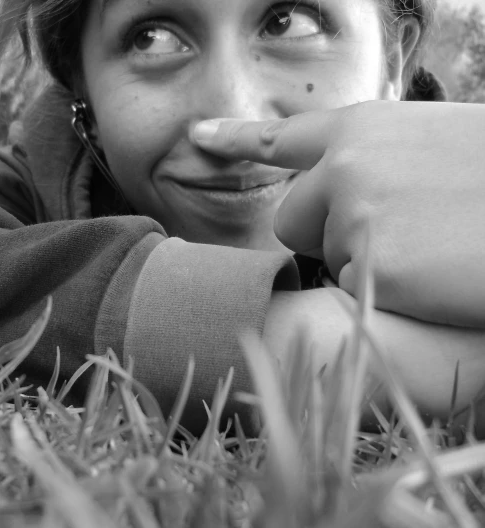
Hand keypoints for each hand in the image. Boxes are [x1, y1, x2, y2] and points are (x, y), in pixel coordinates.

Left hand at [192, 100, 484, 327]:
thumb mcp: (435, 142)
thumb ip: (376, 156)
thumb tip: (341, 173)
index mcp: (363, 129)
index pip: (282, 138)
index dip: (234, 138)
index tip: (196, 138)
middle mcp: (345, 168)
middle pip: (291, 219)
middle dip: (326, 234)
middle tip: (397, 233)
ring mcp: (355, 216)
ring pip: (328, 260)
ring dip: (367, 263)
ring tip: (432, 246)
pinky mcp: (374, 269)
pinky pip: (358, 294)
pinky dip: (392, 294)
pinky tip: (436, 275)